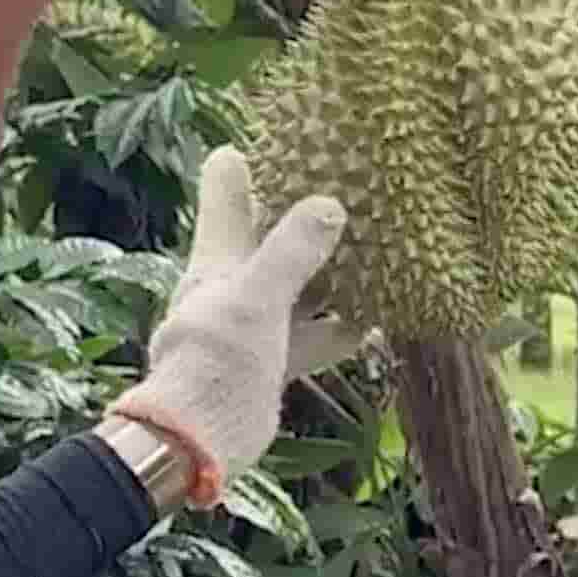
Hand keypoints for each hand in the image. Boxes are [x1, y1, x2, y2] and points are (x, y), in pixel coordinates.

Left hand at [107, 148, 361, 505]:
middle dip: (305, 215)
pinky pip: (316, 331)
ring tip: (378, 246)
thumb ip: (293, 252)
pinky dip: (344, 324)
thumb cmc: (215, 359)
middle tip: (350, 185)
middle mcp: (234, 285)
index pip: (227, 192)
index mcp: (218, 257)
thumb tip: (330, 205)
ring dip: (333, 271)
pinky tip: (378, 315)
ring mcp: (255, 323)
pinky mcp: (274, 359)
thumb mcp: (257, 296)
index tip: (283, 137)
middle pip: (271, 236)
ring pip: (300, 286)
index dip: (247, 163)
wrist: (199, 439)